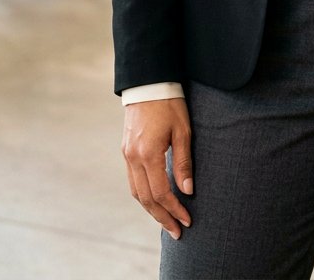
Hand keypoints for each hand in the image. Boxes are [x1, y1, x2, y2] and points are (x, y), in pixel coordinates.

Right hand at [122, 98, 192, 239]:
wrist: (148, 82)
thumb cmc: (170, 104)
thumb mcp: (182, 130)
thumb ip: (183, 162)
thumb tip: (188, 190)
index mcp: (148, 154)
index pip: (161, 192)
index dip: (174, 209)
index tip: (187, 220)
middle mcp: (133, 158)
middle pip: (146, 198)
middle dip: (162, 217)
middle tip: (177, 231)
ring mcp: (127, 155)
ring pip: (136, 192)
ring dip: (151, 209)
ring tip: (167, 221)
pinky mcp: (126, 150)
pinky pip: (133, 180)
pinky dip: (144, 195)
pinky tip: (155, 200)